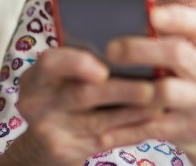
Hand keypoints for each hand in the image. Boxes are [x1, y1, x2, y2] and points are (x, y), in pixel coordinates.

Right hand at [10, 47, 163, 165]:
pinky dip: (132, 130)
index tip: (103, 69)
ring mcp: (50, 131)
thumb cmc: (59, 96)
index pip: (51, 63)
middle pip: (82, 95)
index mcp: (36, 78)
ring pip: (99, 121)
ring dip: (134, 111)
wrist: (40, 141)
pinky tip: (152, 120)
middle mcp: (37, 104)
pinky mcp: (66, 152)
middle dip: (121, 91)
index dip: (77, 64)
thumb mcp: (58, 77)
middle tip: (150, 87)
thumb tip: (130, 44)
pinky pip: (106, 140)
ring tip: (160, 101)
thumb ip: (82, 60)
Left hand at [102, 4, 195, 165]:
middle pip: (177, 54)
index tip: (150, 14)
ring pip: (166, 91)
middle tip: (110, 49)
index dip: (176, 17)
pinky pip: (154, 128)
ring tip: (102, 84)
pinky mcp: (192, 129)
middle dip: (141, 49)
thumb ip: (173, 40)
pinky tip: (102, 132)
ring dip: (131, 88)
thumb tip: (130, 17)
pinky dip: (127, 130)